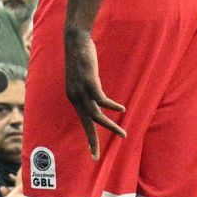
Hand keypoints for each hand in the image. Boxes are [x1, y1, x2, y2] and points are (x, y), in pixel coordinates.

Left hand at [63, 28, 126, 158]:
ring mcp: (81, 91)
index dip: (88, 136)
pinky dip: (112, 106)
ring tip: (123, 133)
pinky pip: (102, 100)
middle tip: (97, 156)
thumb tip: (97, 97)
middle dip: (92, 140)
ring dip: (110, 126)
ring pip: (96, 115)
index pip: (82, 121)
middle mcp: (75, 97)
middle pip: (86, 124)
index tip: (93, 150)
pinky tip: (122, 108)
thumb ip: (88, 89)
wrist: (76, 41)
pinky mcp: (89, 83)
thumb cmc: (82, 58)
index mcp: (73, 98)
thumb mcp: (83, 77)